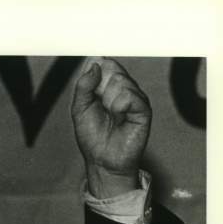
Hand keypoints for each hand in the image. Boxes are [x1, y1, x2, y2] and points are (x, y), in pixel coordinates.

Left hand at [70, 57, 151, 198]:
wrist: (103, 160)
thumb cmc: (92, 137)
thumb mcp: (79, 109)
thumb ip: (83, 85)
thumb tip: (94, 63)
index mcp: (106, 86)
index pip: (102, 63)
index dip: (94, 72)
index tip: (90, 89)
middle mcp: (122, 88)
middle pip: (111, 69)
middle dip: (99, 89)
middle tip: (100, 107)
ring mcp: (134, 96)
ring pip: (120, 81)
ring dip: (108, 100)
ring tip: (110, 115)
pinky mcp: (143, 108)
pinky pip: (131, 95)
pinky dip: (119, 105)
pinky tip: (118, 115)